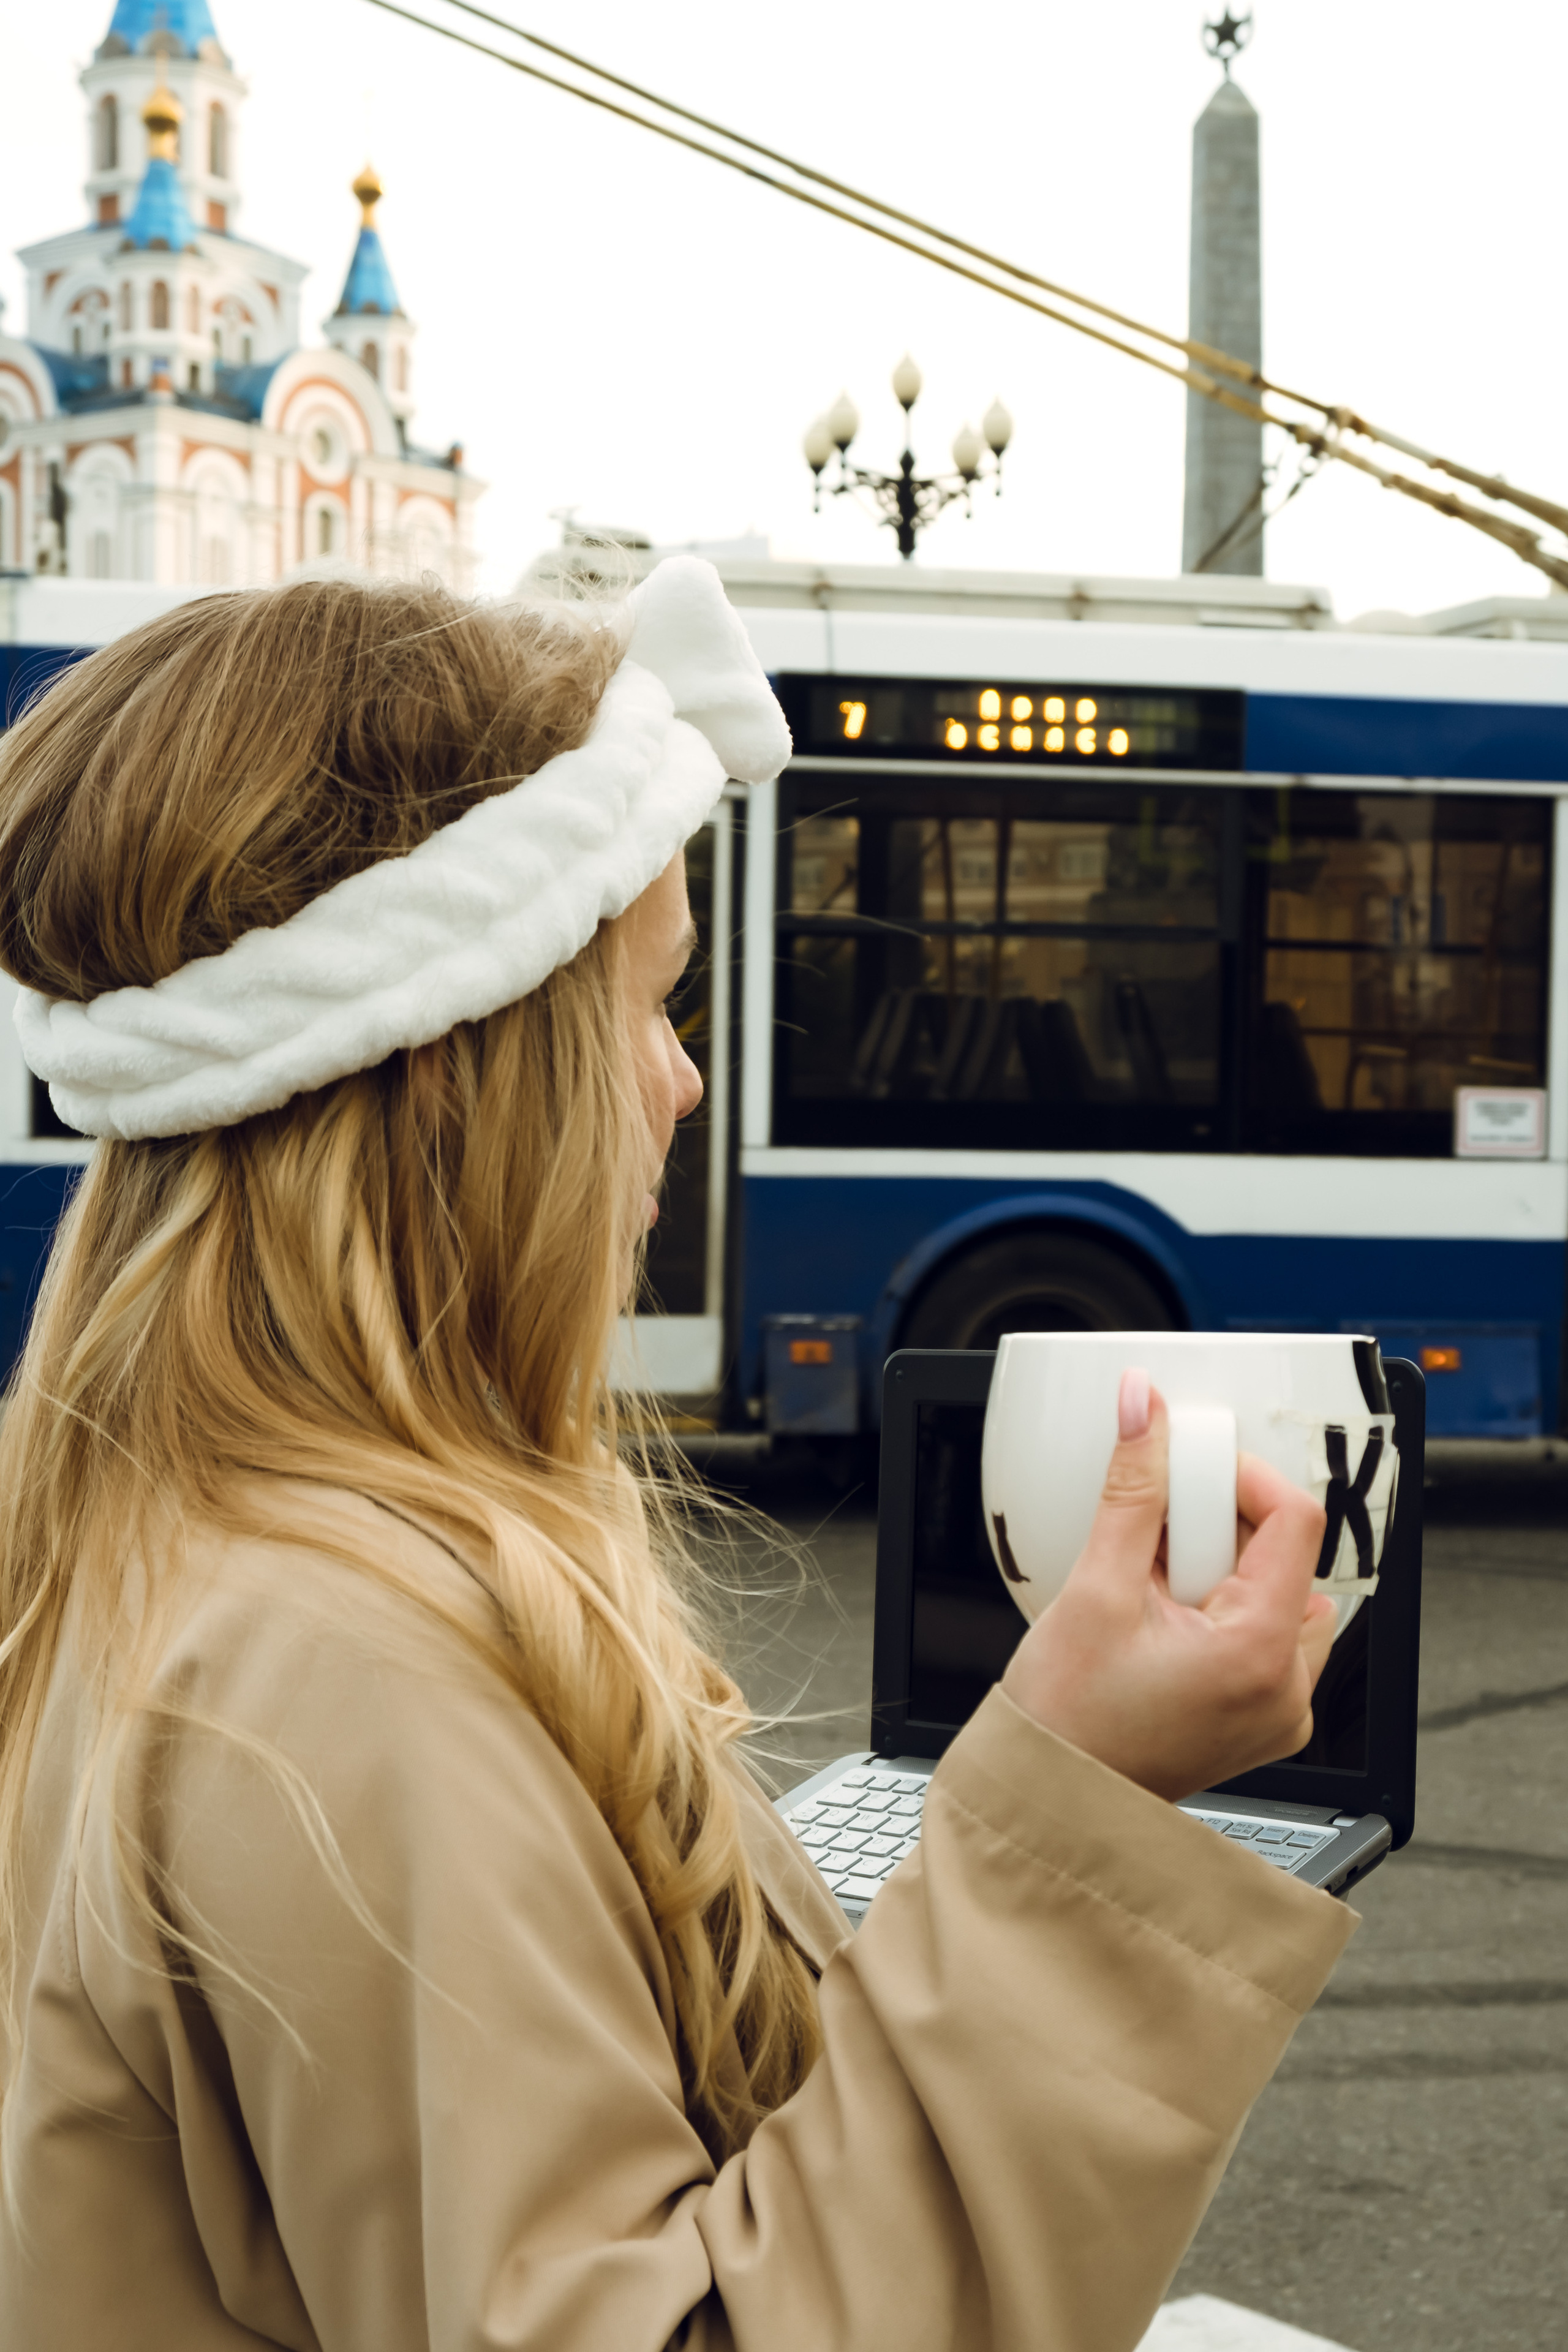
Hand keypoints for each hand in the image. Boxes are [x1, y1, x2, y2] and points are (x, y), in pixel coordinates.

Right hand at [1001, 1374, 1337, 1800]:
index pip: (1296, 1521)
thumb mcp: (1095, 1587)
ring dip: (1224, 1569)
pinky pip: (1266, 1638)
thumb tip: (1146, 1412)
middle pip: (1291, 1558)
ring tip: (1157, 1583)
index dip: (1244, 1476)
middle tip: (1158, 1538)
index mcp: (1260, 1655)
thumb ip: (1132, 1490)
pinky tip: (1165, 1615)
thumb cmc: (1067, 1721)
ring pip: (1281, 1595)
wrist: (1048, 1797)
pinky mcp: (1260, 1722)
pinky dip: (1224, 1610)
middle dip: (1224, 1530)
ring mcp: (1278, 1712)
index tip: (1193, 1466)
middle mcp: (1287, 1691)